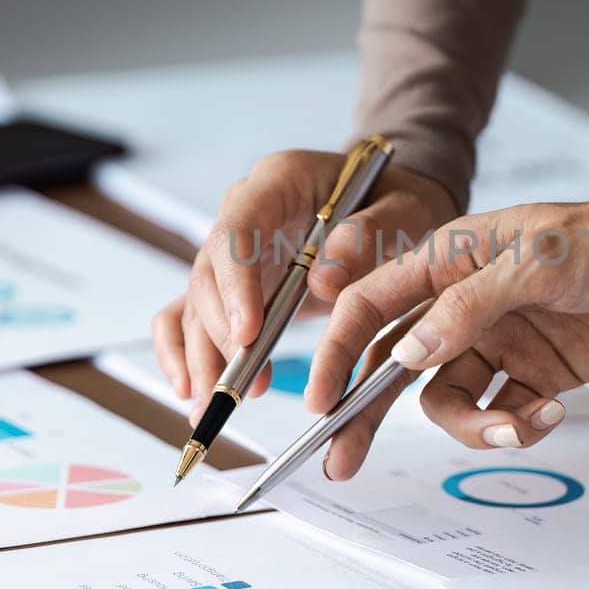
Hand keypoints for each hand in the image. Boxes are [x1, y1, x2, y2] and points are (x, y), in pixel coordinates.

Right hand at [151, 149, 458, 420]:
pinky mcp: (231, 282)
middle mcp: (244, 210)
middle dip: (221, 335)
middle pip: (210, 274)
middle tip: (242, 387)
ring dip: (203, 357)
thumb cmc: (396, 204)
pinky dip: (184, 352)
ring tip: (214, 409)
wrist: (391, 208)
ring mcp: (233, 249)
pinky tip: (191, 391)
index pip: (239, 228)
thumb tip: (323, 279)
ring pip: (196, 303)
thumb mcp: (404, 212)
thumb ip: (368, 236)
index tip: (249, 334)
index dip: (237, 283)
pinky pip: (190, 314)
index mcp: (280, 180)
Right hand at [308, 115, 588, 477]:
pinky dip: (518, 426)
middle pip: (394, 363)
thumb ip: (469, 306)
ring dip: (473, 427)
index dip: (339, 352)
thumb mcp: (540, 260)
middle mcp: (464, 301)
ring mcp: (498, 339)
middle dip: (367, 412)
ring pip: (449, 400)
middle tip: (342, 462)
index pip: (371, 304)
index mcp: (449, 257)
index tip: (321, 402)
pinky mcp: (535, 372)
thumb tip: (409, 352)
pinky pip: (501, 413)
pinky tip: (551, 411)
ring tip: (518, 425)